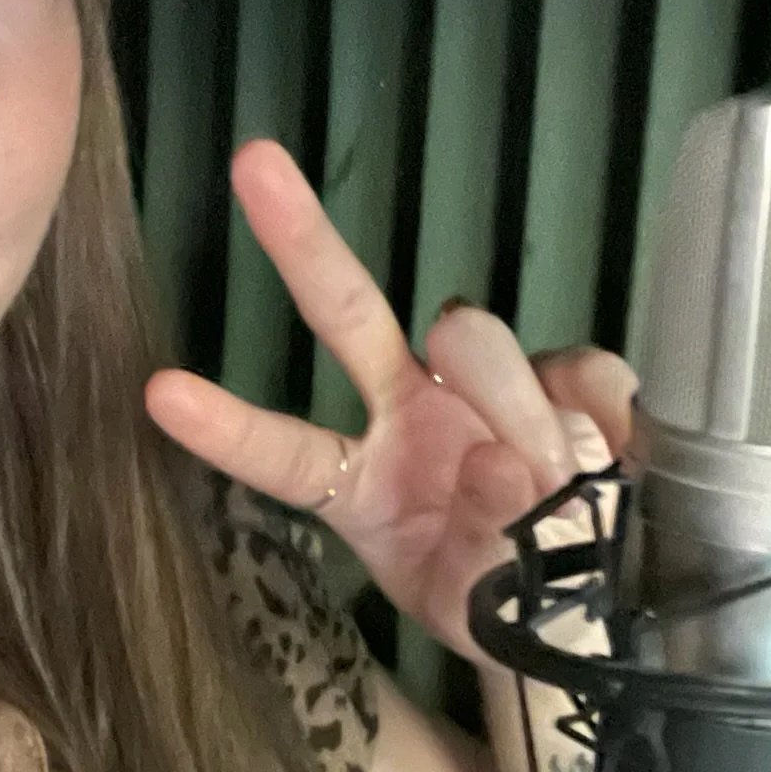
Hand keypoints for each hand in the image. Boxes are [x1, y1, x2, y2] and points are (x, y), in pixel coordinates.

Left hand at [143, 139, 637, 663]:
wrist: (596, 608)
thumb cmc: (501, 599)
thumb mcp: (471, 606)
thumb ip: (479, 551)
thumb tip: (502, 463)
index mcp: (360, 482)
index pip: (284, 454)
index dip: (227, 428)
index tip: (160, 393)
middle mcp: (408, 412)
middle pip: (347, 311)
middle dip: (298, 238)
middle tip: (250, 163)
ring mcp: (482, 389)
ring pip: (475, 340)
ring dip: (513, 409)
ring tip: (553, 487)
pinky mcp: (568, 382)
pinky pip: (580, 369)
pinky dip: (598, 414)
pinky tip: (610, 455)